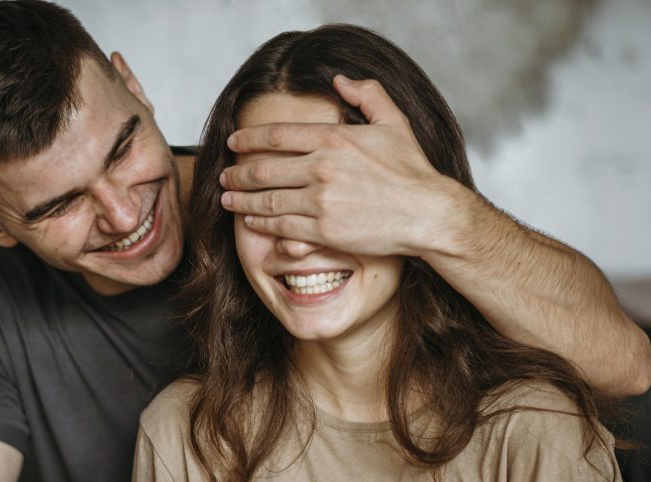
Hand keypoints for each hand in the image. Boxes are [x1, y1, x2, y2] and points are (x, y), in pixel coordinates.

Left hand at [220, 75, 457, 258]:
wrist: (426, 214)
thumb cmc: (412, 171)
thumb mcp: (394, 122)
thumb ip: (367, 94)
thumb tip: (340, 80)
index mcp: (333, 138)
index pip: (277, 135)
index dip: (249, 139)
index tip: (233, 143)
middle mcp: (321, 168)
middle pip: (263, 169)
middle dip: (237, 174)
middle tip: (224, 176)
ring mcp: (320, 202)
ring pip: (267, 200)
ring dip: (242, 200)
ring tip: (228, 200)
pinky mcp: (323, 231)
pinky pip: (281, 226)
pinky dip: (262, 223)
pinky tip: (251, 221)